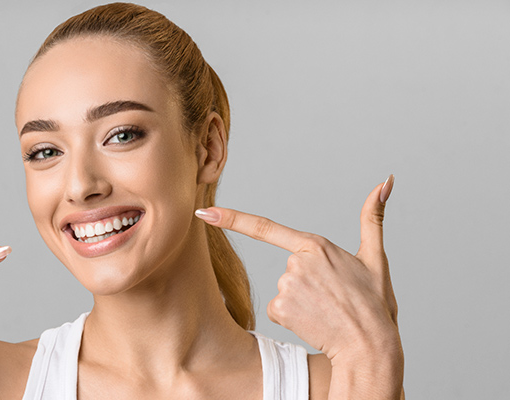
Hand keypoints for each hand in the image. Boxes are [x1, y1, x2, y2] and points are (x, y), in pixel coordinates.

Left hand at [195, 176, 399, 361]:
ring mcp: (286, 285)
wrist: (370, 346)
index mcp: (316, 245)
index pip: (265, 227)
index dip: (231, 218)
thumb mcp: (376, 259)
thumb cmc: (374, 305)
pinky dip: (294, 317)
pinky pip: (278, 309)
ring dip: (302, 302)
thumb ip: (373, 218)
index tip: (204, 212)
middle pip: (289, 269)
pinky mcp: (279, 307)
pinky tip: (314, 321)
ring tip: (327, 310)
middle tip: (333, 298)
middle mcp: (296, 262)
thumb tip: (385, 182)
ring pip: (284, 290)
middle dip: (307, 283)